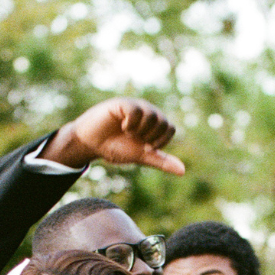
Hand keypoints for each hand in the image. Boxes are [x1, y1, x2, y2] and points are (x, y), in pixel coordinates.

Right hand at [44, 98, 183, 174]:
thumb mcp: (141, 156)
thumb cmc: (115, 148)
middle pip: (163, 122)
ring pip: (152, 115)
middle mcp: (146, 112)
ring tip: (127, 132)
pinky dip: (131, 123)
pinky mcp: (122, 103)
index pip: (170, 128)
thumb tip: (183, 171)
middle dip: (150, 137)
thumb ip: (161, 161)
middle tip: (134, 139)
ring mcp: (134, 106)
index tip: (145, 147)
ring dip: (140, 131)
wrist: (91, 143)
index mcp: (153, 124)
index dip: (160, 141)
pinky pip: (136, 110)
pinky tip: (122, 126)